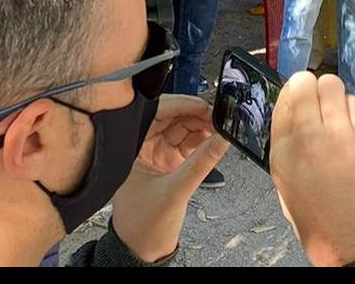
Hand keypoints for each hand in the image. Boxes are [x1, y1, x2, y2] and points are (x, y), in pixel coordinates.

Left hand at [110, 95, 228, 262]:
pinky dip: (202, 140)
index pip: (156, 112)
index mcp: (133, 147)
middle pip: (172, 117)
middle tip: (217, 117)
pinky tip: (214, 140)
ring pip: (182, 128)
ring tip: (219, 128)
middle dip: (195, 114)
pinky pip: (188, 143)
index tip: (203, 106)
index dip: (180, 105)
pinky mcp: (169, 162)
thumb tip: (221, 140)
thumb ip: (201, 163)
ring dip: (201, 126)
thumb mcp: (175, 191)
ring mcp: (157, 153)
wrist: (141, 249)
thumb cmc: (142, 225)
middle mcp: (143, 145)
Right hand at [270, 73, 354, 266]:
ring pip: (332, 84)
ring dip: (334, 94)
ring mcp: (337, 137)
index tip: (299, 96)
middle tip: (319, 99)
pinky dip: (353, 108)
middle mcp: (306, 140)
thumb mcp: (289, 190)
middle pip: (305, 83)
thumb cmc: (326, 227)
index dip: (292, 94)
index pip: (281, 100)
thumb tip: (295, 122)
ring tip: (337, 112)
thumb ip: (289, 152)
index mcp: (282, 155)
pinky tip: (353, 126)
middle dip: (312, 87)